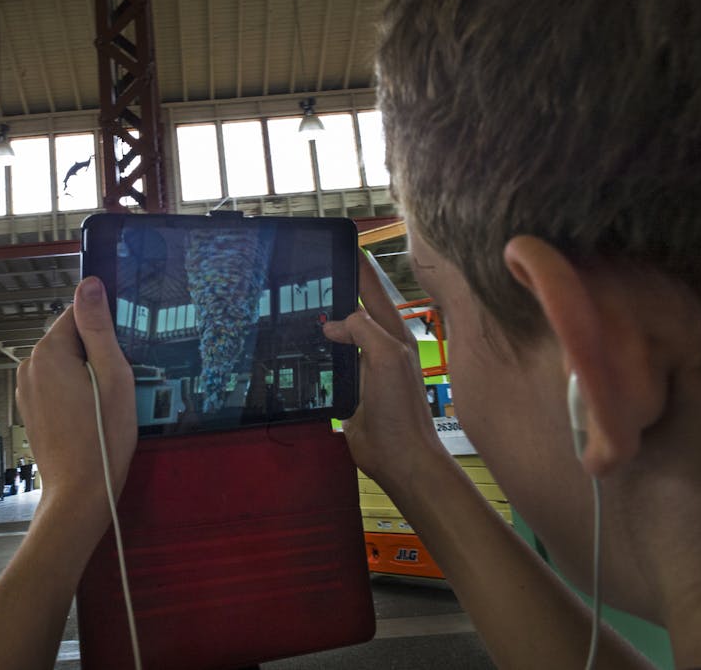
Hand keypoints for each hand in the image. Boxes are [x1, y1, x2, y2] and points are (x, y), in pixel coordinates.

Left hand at [18, 277, 136, 528]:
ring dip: (86, 374)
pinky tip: (89, 416)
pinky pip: (57, 383)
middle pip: (71, 339)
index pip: (80, 315)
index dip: (105, 334)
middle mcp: (30, 365)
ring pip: (65, 362)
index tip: (119, 358)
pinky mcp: (30, 407)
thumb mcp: (114, 376)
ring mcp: (26, 388)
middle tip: (115, 388)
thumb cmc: (102, 438)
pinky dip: (75, 392)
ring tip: (102, 406)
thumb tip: (89, 285)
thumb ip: (99, 327)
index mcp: (49, 352)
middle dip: (96, 355)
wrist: (79, 491)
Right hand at [323, 251, 444, 497]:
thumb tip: (334, 323)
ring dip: (323, 317)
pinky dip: (316, 349)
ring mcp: (364, 367)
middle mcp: (379, 345)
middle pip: (354, 307)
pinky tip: (301, 344)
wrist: (400, 458)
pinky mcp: (349, 389)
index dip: (357, 266)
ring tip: (299, 300)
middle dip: (337, 286)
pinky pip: (331, 361)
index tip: (341, 243)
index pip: (372, 289)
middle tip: (311, 268)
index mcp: (392, 333)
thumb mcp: (386, 356)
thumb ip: (364, 329)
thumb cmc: (401, 408)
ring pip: (341, 333)